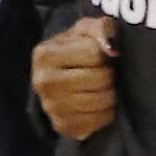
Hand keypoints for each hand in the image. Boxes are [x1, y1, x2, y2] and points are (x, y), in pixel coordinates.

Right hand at [31, 16, 117, 138]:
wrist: (60, 77)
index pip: (95, 53)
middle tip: (103, 73)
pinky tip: (98, 103)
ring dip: (109, 94)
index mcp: (45, 54)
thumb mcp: (86, 30)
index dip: (103, 54)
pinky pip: (98, 122)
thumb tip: (112, 50)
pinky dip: (105, 113)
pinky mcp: (63, 126)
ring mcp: (51, 107)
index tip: (98, 56)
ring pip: (100, 101)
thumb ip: (101, 28)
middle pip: (99, 78)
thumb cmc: (77, 48)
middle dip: (108, 74)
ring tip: (101, 87)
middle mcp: (43, 82)